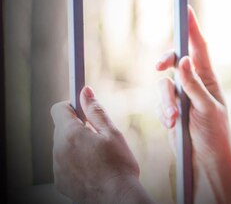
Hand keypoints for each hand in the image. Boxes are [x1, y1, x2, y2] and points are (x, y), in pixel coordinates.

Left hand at [51, 86, 152, 203]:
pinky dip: (75, 161)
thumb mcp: (112, 133)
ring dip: (77, 145)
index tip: (84, 109)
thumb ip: (96, 111)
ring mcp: (57, 167)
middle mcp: (58, 150)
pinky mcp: (60, 181)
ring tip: (99, 155)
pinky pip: (64, 163)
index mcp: (70, 134)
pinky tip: (93, 168)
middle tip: (99, 136)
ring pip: (63, 146)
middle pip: (62, 128)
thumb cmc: (119, 165)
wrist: (117, 198)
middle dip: (78, 127)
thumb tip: (85, 91)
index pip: (59, 109)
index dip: (72, 105)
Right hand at [156, 6, 230, 203]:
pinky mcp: (169, 109)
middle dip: (165, 61)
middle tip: (159, 66)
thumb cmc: (214, 134)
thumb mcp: (207, 108)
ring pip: (163, 85)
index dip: (192, 28)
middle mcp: (194, 82)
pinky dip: (161, 112)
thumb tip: (183, 60)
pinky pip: (158, 102)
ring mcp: (181, 96)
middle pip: (175, 60)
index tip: (185, 9)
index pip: (200, 47)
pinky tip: (170, 125)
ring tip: (172, 119)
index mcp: (209, 78)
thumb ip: (193, 85)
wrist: (204, 161)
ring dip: (165, 101)